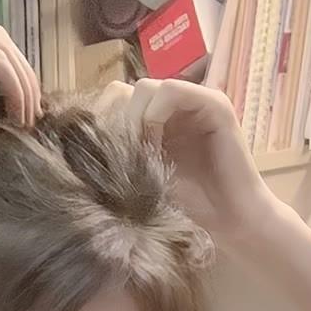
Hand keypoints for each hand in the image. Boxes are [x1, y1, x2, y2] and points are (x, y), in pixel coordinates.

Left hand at [94, 78, 274, 245]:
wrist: (231, 223)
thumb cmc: (188, 209)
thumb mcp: (141, 181)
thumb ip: (119, 158)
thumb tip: (78, 149)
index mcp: (154, 119)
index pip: (113, 99)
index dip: (100, 123)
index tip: (97, 158)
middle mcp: (172, 104)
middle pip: (123, 90)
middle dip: (114, 123)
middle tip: (117, 160)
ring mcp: (194, 100)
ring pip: (144, 87)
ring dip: (134, 122)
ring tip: (139, 157)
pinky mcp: (214, 103)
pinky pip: (172, 91)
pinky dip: (156, 116)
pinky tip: (155, 147)